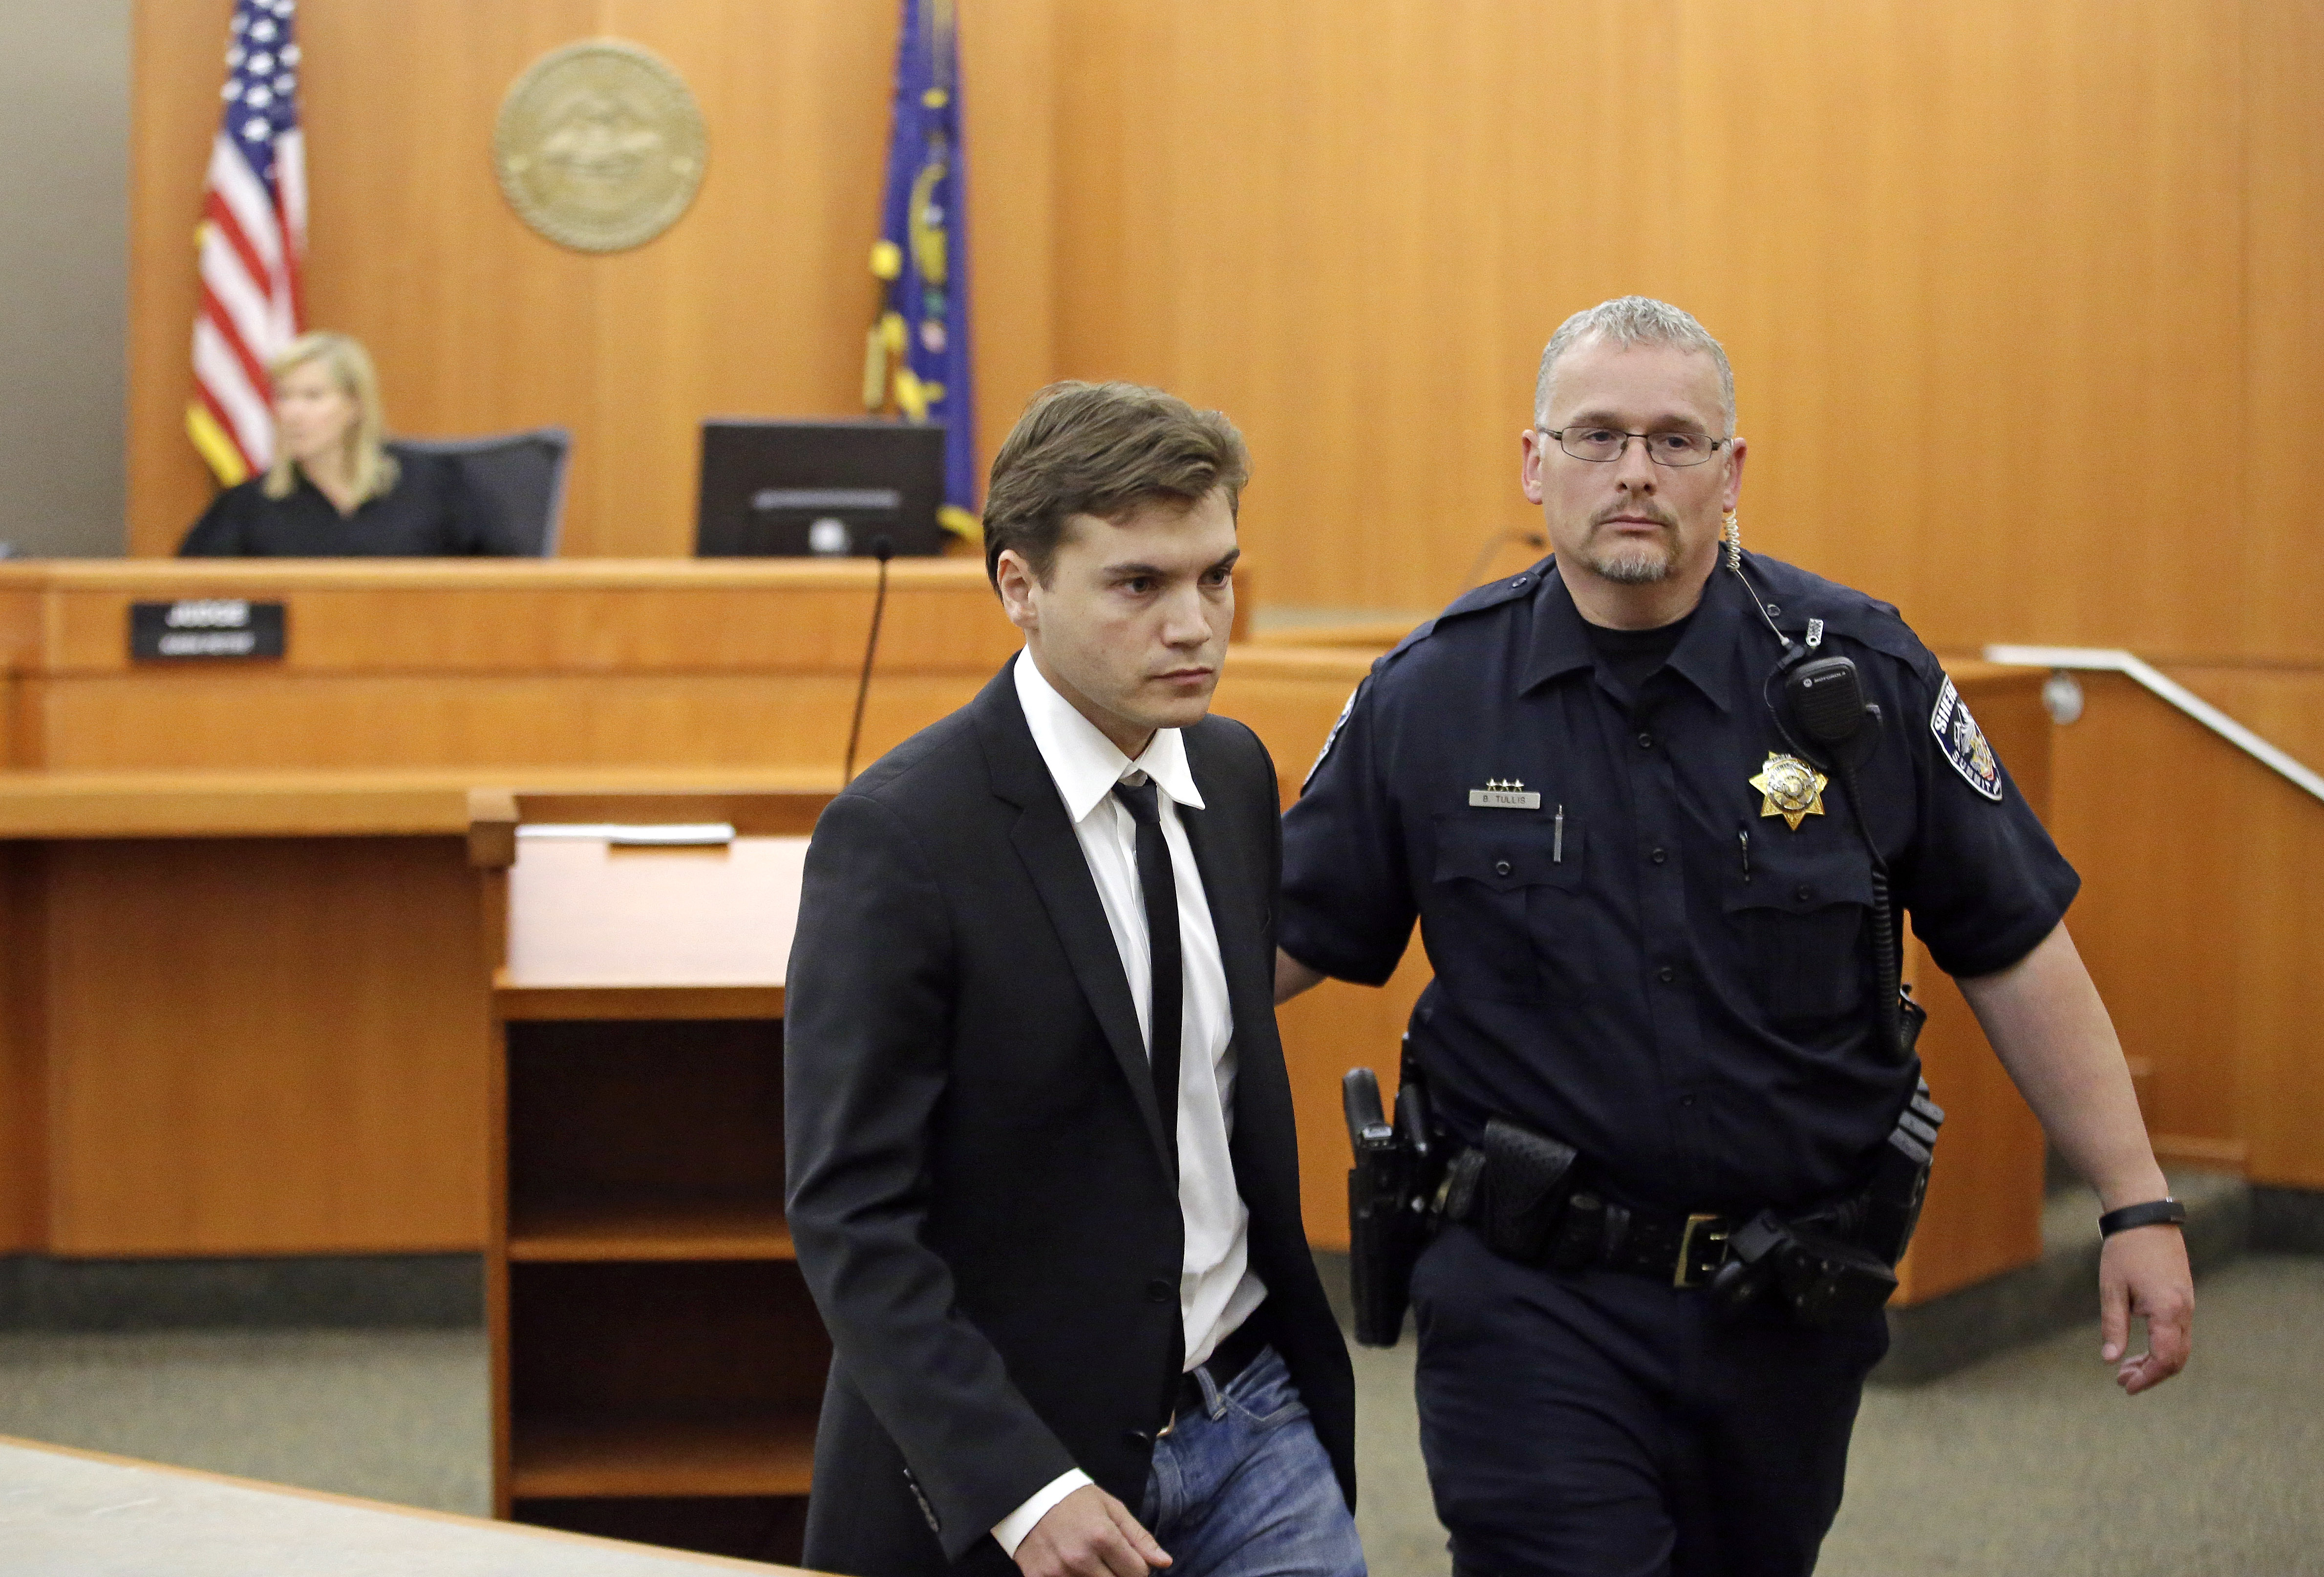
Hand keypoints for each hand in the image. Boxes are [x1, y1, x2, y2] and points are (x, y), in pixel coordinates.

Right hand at [1012, 1484, 1170, 1576]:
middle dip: (1120, 1576)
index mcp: (1102, 1536)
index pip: (1138, 1573)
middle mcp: (1081, 1558)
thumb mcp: (1112, 1509)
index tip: (1130, 1560)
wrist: (1029, 1495)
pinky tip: (1073, 1570)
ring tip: (1094, 1564)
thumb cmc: (1075, 1500)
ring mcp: (1058, 1572)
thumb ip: (1139, 1537)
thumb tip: (1165, 1562)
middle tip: (1111, 1563)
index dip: (1139, 1569)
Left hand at [2098, 1224, 2192, 1394]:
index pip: (2165, 1359)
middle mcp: (2184, 1311)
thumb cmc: (2125, 1251)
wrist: (2146, 1217)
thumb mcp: (2112, 1289)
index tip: (2125, 1386)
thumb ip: (2113, 1326)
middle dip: (2151, 1374)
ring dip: (2155, 1362)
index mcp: (2168, 1311)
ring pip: (2179, 1347)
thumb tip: (2109, 1360)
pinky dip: (2161, 1346)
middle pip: (2176, 1359)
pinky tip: (2139, 1348)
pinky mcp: (2183, 1297)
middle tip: (2121, 1381)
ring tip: (2126, 1368)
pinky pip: (2178, 1333)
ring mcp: (2187, 1304)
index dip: (2147, 1378)